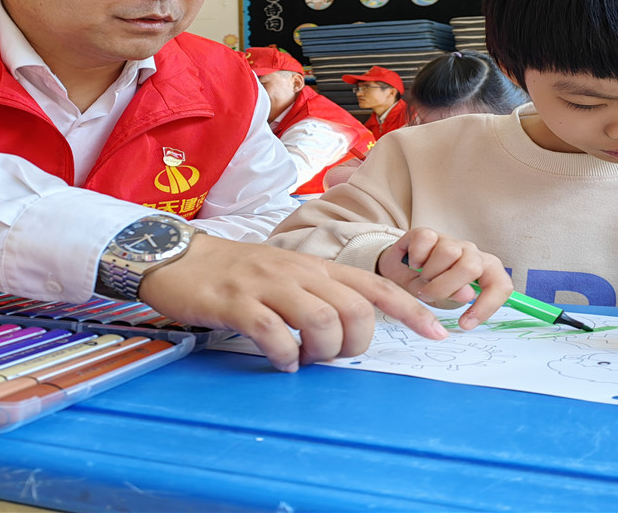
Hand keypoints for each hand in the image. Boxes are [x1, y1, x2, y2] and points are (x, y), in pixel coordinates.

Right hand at [137, 234, 448, 371]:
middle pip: (355, 309)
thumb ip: (321, 296)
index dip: (411, 310)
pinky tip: (280, 359)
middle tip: (335, 357)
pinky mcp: (236, 302)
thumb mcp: (287, 276)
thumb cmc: (236, 273)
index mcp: (317, 267)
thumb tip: (354, 328)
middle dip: (356, 344)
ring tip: (306, 358)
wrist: (179, 258)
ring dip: (322, 350)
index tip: (438, 334)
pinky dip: (283, 354)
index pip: (377, 286)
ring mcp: (267, 285)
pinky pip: (272, 331)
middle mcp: (299, 272)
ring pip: (320, 319)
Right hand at [376, 227, 513, 330]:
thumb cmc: (428, 286)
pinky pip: (426, 241)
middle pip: (471, 268)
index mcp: (483, 271)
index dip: (487, 305)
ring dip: (429, 273)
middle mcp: (470, 253)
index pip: (501, 285)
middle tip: (428, 295)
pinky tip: (413, 264)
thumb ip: (457, 297)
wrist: (399, 273)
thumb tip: (467, 293)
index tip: (465, 323)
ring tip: (423, 279)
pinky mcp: (427, 233)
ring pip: (448, 253)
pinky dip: (416, 257)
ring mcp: (449, 241)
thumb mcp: (444, 299)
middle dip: (446, 288)